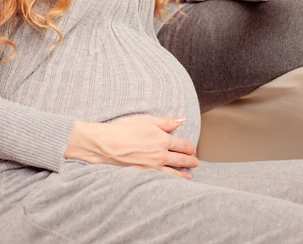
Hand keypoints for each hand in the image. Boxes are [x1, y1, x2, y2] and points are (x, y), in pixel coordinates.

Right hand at [65, 115, 198, 179]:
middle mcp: (160, 155)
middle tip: (196, 162)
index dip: (189, 147)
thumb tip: (181, 119)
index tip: (192, 149)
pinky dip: (169, 182)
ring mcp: (152, 167)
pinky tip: (171, 183)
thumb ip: (166, 122)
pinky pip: (161, 180)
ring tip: (188, 176)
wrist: (106, 144)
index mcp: (163, 140)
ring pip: (173, 173)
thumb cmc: (124, 129)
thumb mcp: (147, 120)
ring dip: (182, 174)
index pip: (182, 145)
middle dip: (190, 161)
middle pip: (180, 159)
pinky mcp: (144, 174)